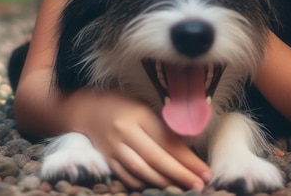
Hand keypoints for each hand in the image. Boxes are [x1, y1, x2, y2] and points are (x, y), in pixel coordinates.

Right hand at [68, 89, 211, 189]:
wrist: (86, 110)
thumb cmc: (122, 104)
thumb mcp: (144, 106)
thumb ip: (161, 125)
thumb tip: (186, 147)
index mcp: (139, 115)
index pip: (167, 140)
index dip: (187, 157)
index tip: (204, 169)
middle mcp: (126, 132)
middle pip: (156, 158)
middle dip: (180, 174)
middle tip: (199, 184)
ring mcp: (114, 148)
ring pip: (141, 171)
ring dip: (164, 182)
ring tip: (183, 188)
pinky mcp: (106, 161)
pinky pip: (126, 177)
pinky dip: (143, 184)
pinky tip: (159, 187)